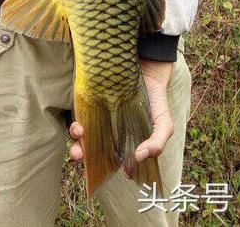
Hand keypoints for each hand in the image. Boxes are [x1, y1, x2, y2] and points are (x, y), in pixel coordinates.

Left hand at [68, 59, 174, 175]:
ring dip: (76, 142)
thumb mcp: (164, 124)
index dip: (108, 168)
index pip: (111, 161)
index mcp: (124, 143)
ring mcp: (99, 119)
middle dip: (83, 155)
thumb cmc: (156, 101)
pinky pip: (79, 118)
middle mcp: (109, 133)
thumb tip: (140, 157)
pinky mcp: (91, 104)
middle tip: (80, 156)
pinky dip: (76, 125)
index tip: (108, 169)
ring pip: (83, 136)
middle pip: (91, 150)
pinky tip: (79, 125)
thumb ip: (158, 143)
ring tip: (79, 135)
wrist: (149, 70)